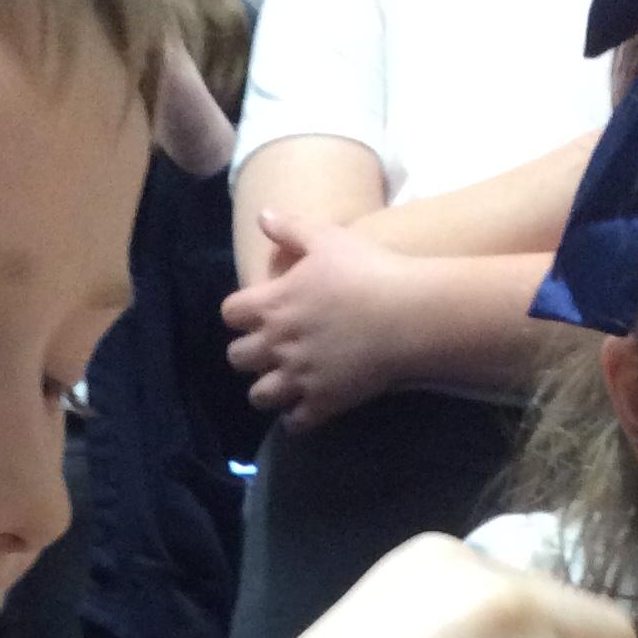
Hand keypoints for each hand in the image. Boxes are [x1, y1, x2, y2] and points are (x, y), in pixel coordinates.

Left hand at [221, 213, 414, 431]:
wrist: (406, 315)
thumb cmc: (367, 270)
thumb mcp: (327, 238)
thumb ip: (291, 229)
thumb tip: (262, 215)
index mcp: (273, 304)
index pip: (231, 314)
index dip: (239, 313)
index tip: (254, 312)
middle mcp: (277, 344)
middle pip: (237, 358)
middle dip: (247, 353)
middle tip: (266, 349)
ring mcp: (298, 377)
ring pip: (259, 396)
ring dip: (267, 389)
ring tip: (282, 382)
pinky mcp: (321, 402)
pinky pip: (294, 422)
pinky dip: (296, 417)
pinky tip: (306, 406)